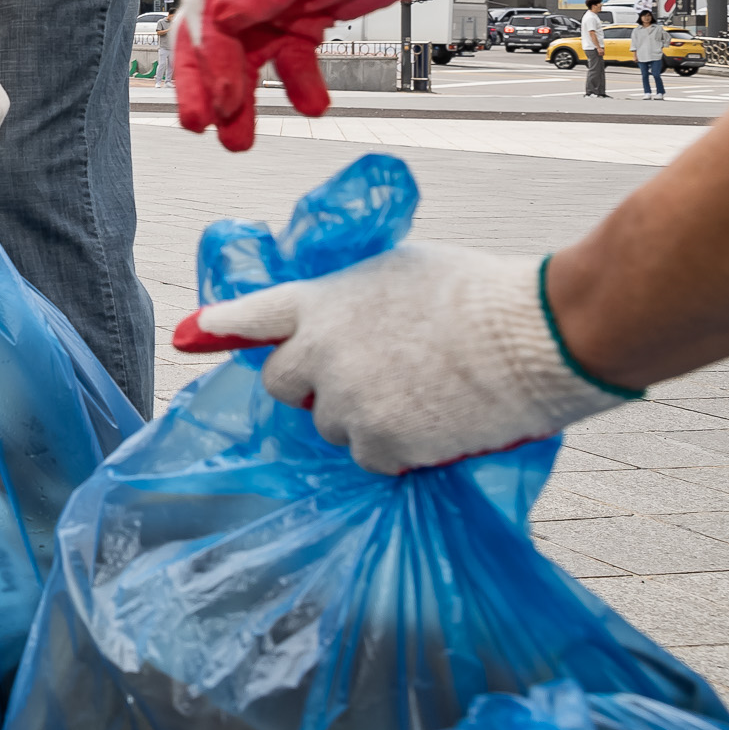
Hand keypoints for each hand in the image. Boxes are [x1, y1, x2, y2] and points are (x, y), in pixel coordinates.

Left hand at [172, 242, 629, 473]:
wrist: (536, 332)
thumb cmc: (478, 291)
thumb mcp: (398, 270)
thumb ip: (352, 297)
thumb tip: (341, 316)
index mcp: (319, 302)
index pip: (250, 316)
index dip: (222, 327)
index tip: (192, 336)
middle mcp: (318, 351)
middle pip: (281, 384)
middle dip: (310, 385)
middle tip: (361, 379)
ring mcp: (346, 401)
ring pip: (329, 427)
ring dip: (360, 420)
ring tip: (417, 396)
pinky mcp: (380, 444)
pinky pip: (370, 459)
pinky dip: (396, 452)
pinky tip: (434, 427)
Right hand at [175, 0, 489, 150]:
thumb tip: (224, 14)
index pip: (209, 8)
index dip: (210, 56)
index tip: (222, 96)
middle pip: (214, 37)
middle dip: (205, 83)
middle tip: (201, 125)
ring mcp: (281, 1)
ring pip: (248, 57)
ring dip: (243, 97)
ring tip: (239, 140)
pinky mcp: (310, 19)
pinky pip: (292, 59)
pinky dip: (297, 84)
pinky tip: (312, 105)